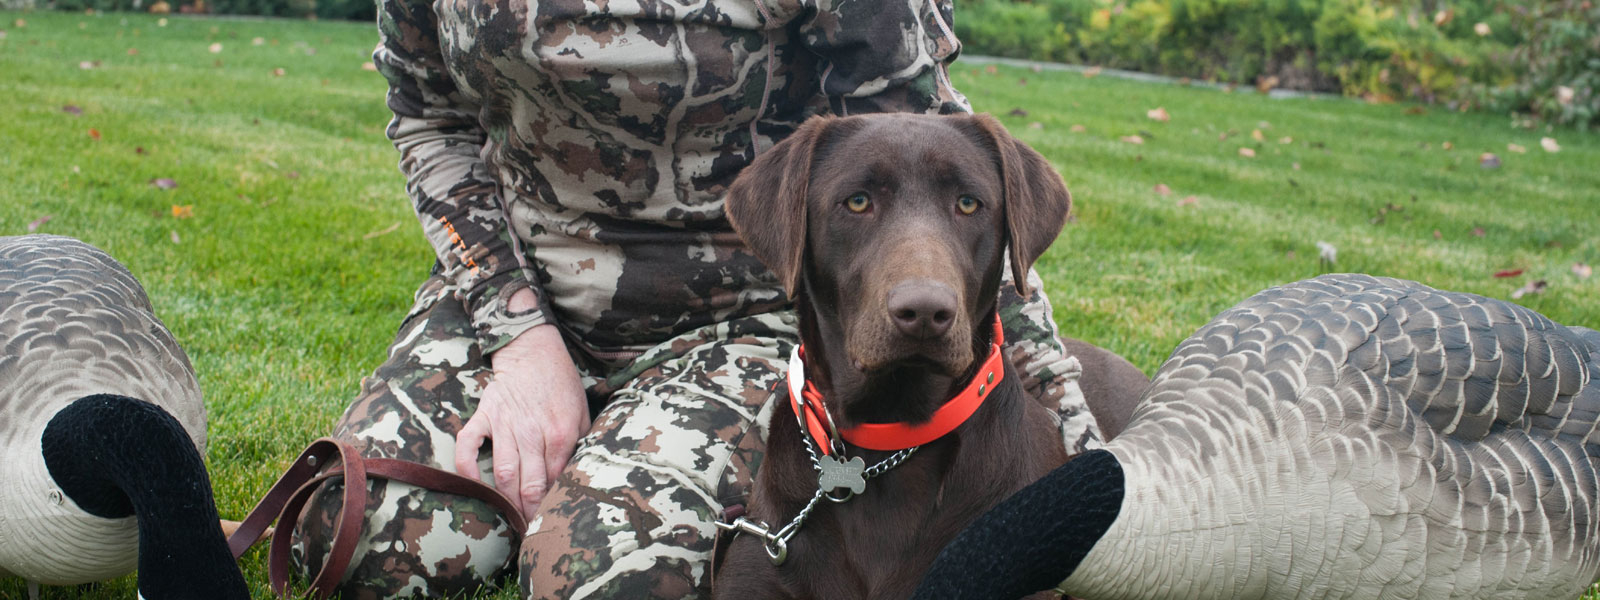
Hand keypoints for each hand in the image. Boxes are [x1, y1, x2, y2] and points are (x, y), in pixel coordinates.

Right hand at [454, 295, 588, 519]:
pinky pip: (468, 446)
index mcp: (561, 432)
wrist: (533, 350)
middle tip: (528, 530)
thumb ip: (580, 445)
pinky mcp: (484, 415)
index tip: (549, 522)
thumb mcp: (583, 413)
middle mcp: (533, 431)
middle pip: (529, 484)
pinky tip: (473, 488)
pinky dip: (467, 469)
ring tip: (508, 518)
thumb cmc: (561, 385)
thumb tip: (577, 478)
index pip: (556, 480)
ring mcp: (505, 423)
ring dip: (504, 500)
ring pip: (502, 472)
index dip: (551, 505)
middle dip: (528, 512)